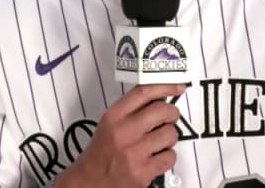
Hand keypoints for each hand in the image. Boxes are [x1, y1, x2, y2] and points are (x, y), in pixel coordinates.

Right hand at [55, 83, 184, 187]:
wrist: (88, 182)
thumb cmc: (100, 153)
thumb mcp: (109, 124)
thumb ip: (130, 110)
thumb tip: (158, 97)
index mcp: (114, 116)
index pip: (143, 93)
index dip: (165, 87)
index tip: (176, 87)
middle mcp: (124, 132)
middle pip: (162, 110)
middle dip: (172, 114)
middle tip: (170, 118)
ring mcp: (134, 153)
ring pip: (170, 134)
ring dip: (169, 137)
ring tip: (159, 141)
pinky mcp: (143, 172)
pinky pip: (170, 157)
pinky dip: (167, 157)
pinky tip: (157, 157)